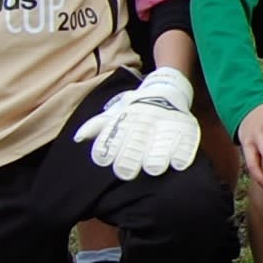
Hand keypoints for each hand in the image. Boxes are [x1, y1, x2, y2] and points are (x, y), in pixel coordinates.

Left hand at [73, 67, 202, 177]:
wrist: (166, 89)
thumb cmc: (135, 108)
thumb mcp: (115, 113)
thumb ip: (97, 126)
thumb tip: (78, 137)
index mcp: (126, 120)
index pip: (113, 137)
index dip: (107, 150)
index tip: (104, 161)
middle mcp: (144, 123)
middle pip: (136, 143)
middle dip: (130, 159)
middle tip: (126, 172)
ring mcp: (165, 125)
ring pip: (159, 144)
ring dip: (156, 157)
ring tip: (154, 168)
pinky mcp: (184, 128)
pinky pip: (185, 142)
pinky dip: (181, 154)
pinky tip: (177, 165)